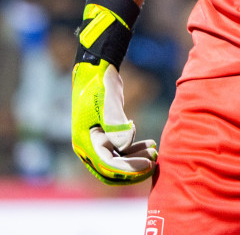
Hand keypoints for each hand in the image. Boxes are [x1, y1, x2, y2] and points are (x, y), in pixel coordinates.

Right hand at [70, 58, 156, 184]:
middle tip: (153, 162)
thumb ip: (116, 125)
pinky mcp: (104, 137)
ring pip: (118, 161)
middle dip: (133, 168)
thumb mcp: (108, 102)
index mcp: (85, 142)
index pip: (108, 165)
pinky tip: (149, 143)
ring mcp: (96, 142)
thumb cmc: (100, 83)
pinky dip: (134, 150)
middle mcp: (88, 146)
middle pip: (112, 170)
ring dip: (136, 159)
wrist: (97, 69)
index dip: (129, 168)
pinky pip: (120, 151)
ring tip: (155, 150)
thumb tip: (124, 147)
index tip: (148, 164)